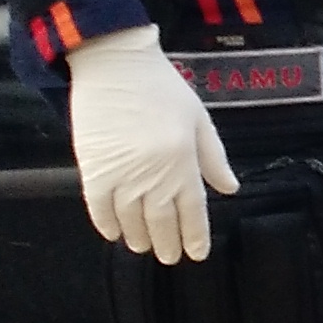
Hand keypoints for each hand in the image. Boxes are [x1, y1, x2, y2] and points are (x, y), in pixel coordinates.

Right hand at [62, 25, 235, 263]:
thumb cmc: (161, 88)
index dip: (194, 236)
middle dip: (167, 243)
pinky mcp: (92, 169)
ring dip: (138, 237)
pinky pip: (98, 207)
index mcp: (182, 162)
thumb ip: (213, 158)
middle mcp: (152, 175)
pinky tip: (113, 234)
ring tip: (144, 247)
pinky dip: (106, 224)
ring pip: (130, 219)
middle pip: (160, 221)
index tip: (197, 254)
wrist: (114, 65)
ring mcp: (120, 174)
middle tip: (170, 257)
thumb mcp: (198, 119)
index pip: (192, 211)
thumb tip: (230, 189)